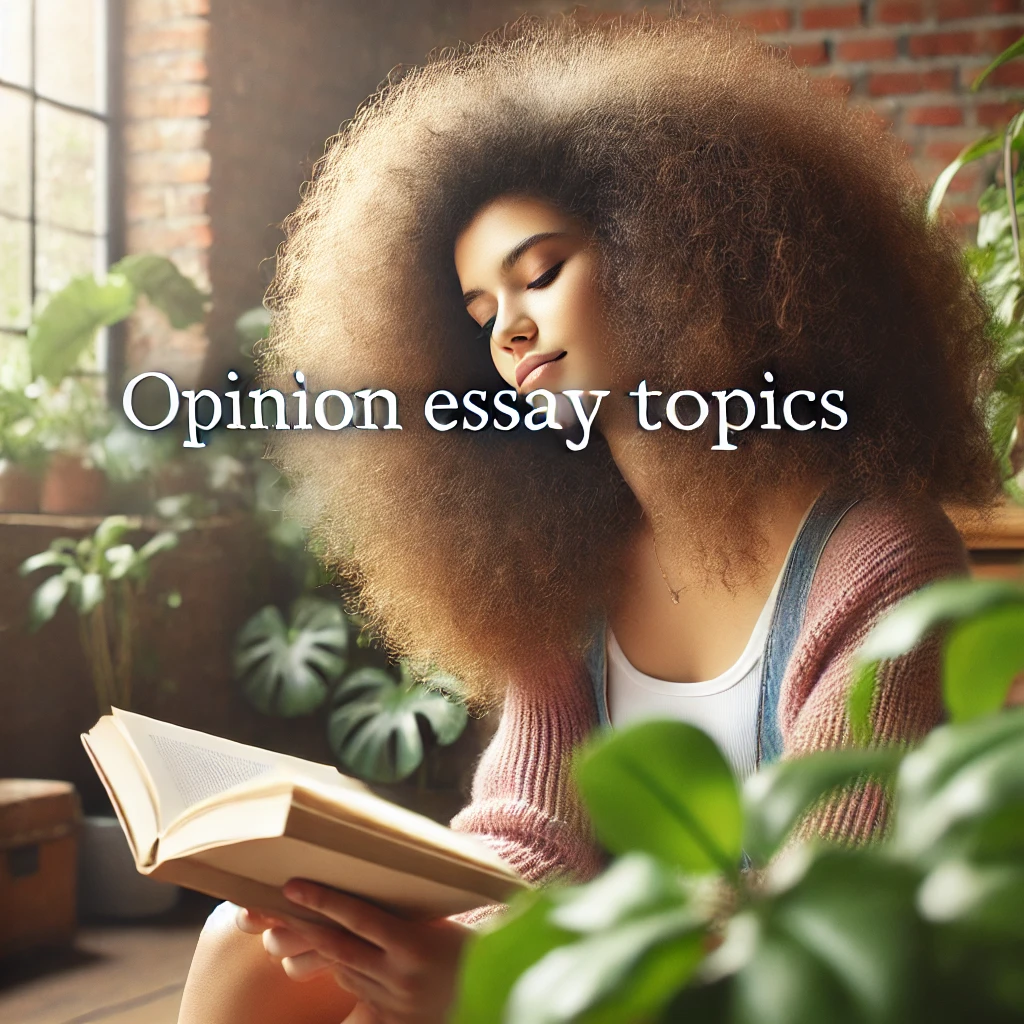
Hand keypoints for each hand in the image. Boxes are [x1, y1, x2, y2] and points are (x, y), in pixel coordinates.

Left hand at [237, 881, 471, 1023]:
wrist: (495, 988)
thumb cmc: (468, 946)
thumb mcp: (438, 923)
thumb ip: (402, 913)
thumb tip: (365, 889)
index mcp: (414, 945)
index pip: (358, 917)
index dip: (324, 900)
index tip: (295, 886)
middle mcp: (399, 976)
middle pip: (339, 948)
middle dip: (307, 924)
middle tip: (282, 904)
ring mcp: (393, 1002)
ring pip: (343, 972)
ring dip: (325, 950)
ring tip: (306, 925)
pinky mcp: (391, 1020)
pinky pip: (355, 996)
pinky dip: (346, 974)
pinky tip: (336, 960)